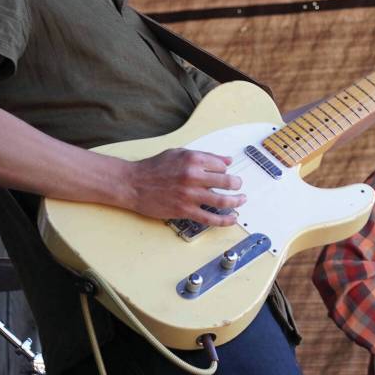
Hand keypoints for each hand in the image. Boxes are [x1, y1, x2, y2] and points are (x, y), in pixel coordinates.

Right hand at [125, 148, 244, 224]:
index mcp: (193, 159)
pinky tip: (232, 219)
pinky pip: (209, 217)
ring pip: (222, 200)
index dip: (225, 170)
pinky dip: (224, 220)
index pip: (222, 165)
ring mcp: (190, 194)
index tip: (225, 174)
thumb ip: (205, 156)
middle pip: (227, 182)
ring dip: (236, 202)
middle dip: (237, 185)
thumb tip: (227, 161)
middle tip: (239, 187)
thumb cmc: (155, 167)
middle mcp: (193, 176)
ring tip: (241, 201)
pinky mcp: (184, 210)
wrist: (133, 184)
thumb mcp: (179, 153)